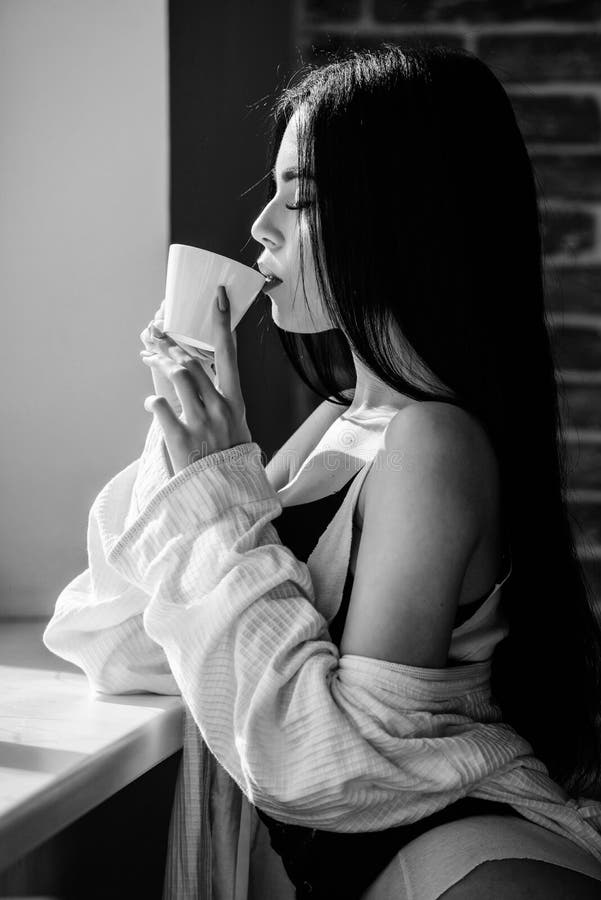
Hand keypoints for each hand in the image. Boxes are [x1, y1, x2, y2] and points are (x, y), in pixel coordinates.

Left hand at [140, 286, 251, 473]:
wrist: (226, 495)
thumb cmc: (231, 461)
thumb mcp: (237, 427)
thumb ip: (224, 403)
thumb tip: (209, 380)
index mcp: (235, 402)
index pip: (229, 354)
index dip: (221, 322)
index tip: (216, 296)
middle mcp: (219, 407)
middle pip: (192, 362)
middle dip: (171, 346)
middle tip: (157, 338)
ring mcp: (201, 421)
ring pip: (177, 377)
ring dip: (160, 365)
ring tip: (150, 360)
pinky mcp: (180, 438)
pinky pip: (160, 408)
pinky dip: (153, 403)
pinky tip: (151, 405)